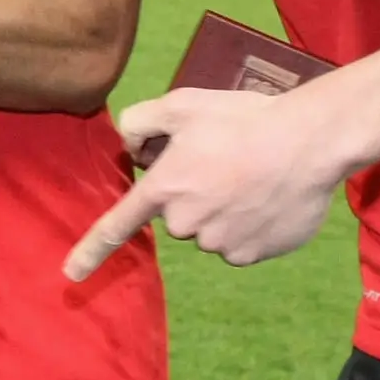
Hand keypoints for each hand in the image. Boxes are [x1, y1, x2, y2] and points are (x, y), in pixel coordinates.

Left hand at [65, 86, 354, 279]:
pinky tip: (267, 197)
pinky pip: (239, 244)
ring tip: (252, 176)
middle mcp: (186, 224)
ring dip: (223, 210)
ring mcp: (220, 243)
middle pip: (178, 217)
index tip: (71, 274)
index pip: (117, 225)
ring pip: (210, 231)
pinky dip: (249, 226)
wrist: (309, 142)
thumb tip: (130, 146)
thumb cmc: (243, 119)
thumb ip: (141, 121)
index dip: (91, 251)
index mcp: (164, 189)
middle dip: (192, 195)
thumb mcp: (182, 104)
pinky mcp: (252, 255)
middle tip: (223, 164)